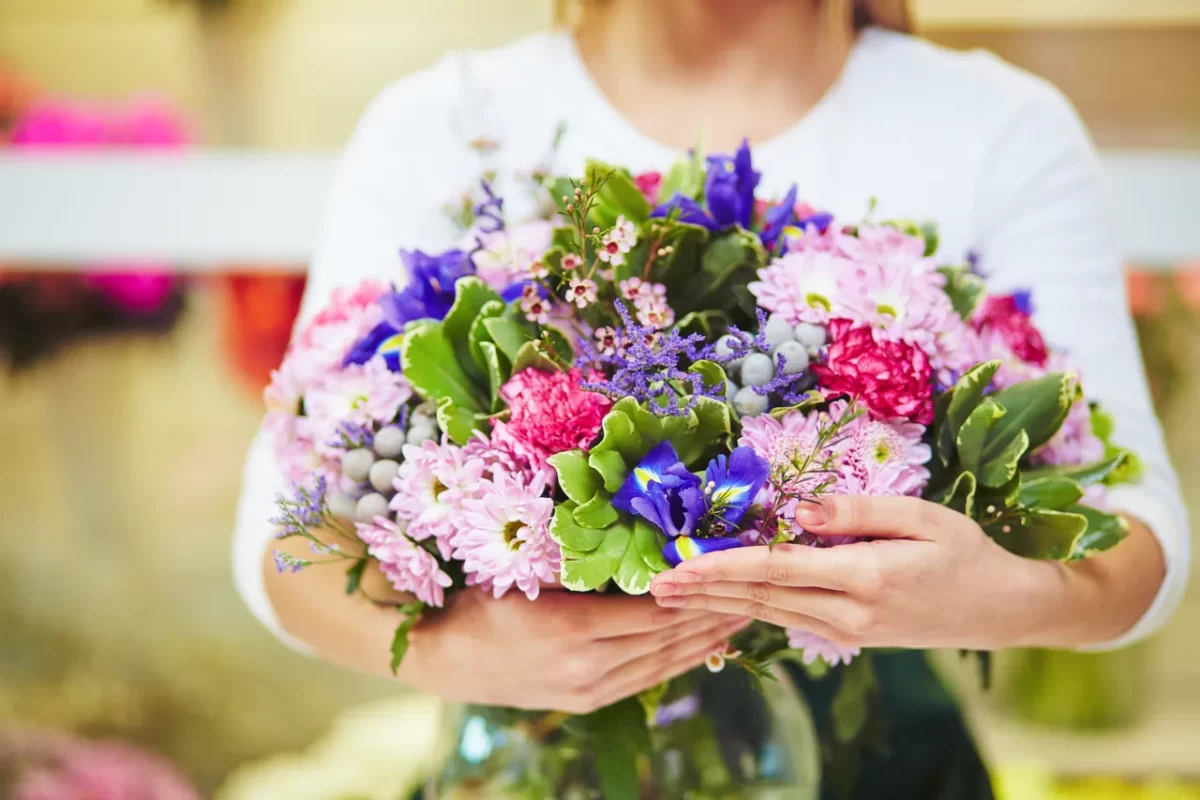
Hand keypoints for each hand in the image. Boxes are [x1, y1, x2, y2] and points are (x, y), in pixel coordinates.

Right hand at [266, 532, 747, 712]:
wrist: (438, 654)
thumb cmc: (476, 592)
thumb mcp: (523, 562)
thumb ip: (578, 554)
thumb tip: (633, 526)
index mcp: (572, 626)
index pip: (655, 605)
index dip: (698, 585)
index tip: (731, 560)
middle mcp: (587, 665)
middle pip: (669, 636)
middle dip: (716, 611)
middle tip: (756, 585)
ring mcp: (587, 689)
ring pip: (664, 662)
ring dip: (707, 638)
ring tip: (744, 613)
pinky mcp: (584, 700)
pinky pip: (646, 679)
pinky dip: (680, 660)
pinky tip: (703, 644)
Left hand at [647, 495, 1059, 651]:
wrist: (999, 609)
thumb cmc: (966, 552)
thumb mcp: (921, 517)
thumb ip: (857, 512)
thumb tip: (798, 509)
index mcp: (863, 577)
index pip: (774, 568)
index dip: (721, 566)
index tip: (678, 566)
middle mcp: (847, 612)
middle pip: (759, 596)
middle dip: (703, 590)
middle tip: (654, 586)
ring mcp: (846, 630)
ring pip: (768, 612)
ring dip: (717, 603)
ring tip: (675, 597)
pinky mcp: (848, 635)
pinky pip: (788, 618)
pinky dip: (749, 608)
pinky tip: (723, 603)